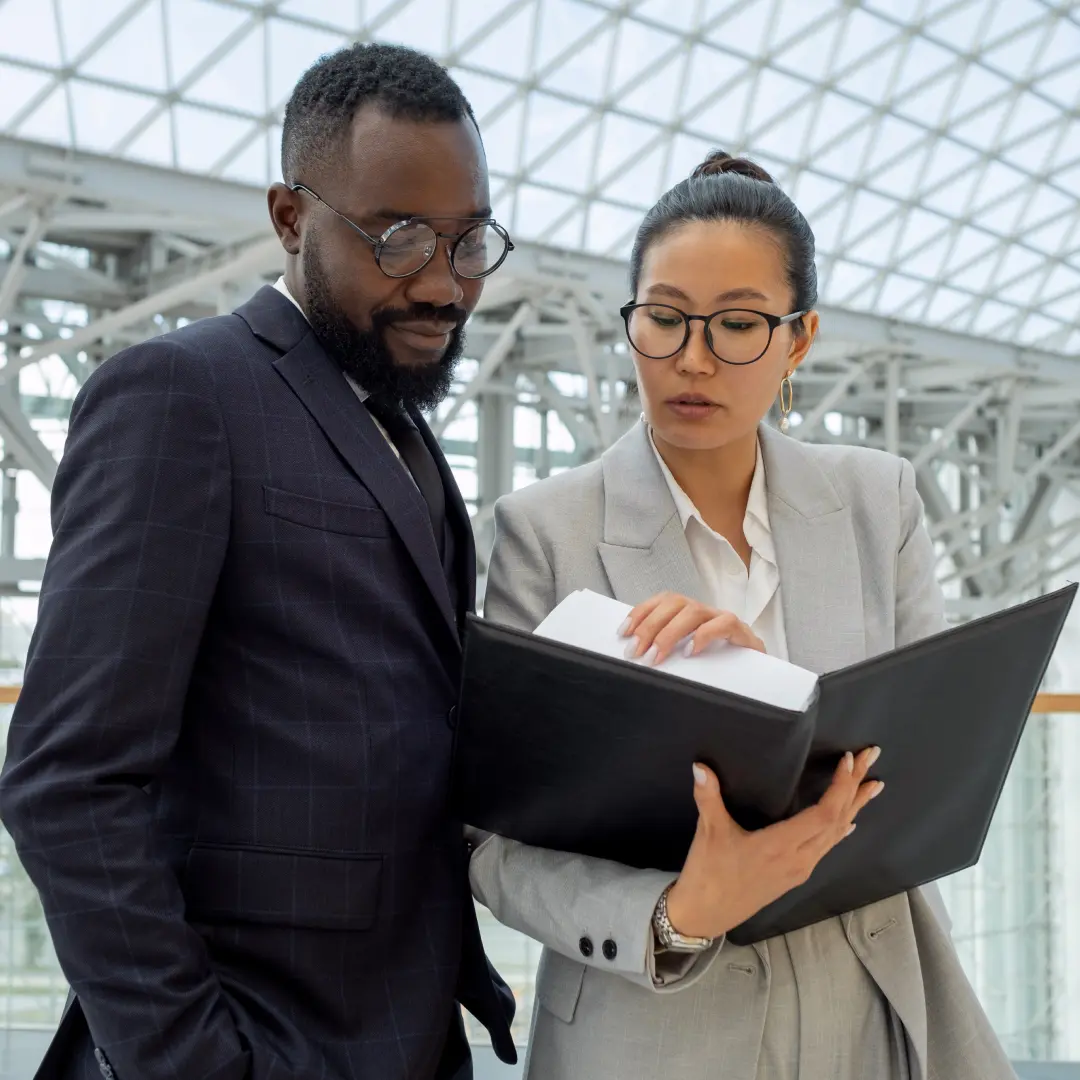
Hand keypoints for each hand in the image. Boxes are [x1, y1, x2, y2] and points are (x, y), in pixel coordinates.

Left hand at [619, 592, 764, 665]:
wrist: (758, 675)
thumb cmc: (716, 665)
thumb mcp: (685, 657)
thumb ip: (665, 651)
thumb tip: (634, 655)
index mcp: (687, 613)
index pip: (661, 601)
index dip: (640, 613)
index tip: (623, 633)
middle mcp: (704, 611)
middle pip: (673, 602)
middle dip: (649, 626)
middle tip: (635, 652)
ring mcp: (722, 619)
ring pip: (694, 611)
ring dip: (669, 633)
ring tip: (655, 656)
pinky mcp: (742, 633)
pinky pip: (724, 623)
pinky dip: (704, 635)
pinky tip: (690, 651)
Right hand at [665, 747, 883, 940]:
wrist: (706, 915)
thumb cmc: (708, 874)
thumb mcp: (708, 832)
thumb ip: (707, 796)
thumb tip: (700, 765)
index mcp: (781, 846)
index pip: (823, 814)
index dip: (839, 787)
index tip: (846, 760)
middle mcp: (799, 859)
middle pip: (838, 819)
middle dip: (854, 787)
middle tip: (870, 757)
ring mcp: (800, 869)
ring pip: (836, 834)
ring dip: (854, 806)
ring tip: (872, 785)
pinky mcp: (795, 874)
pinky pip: (827, 846)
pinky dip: (840, 827)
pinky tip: (850, 822)